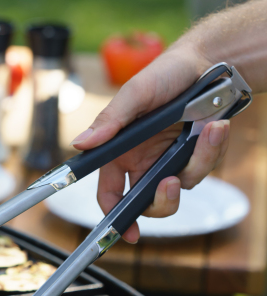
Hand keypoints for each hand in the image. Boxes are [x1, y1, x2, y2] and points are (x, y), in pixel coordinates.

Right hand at [72, 47, 230, 242]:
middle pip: (149, 202)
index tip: (128, 231)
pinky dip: (212, 148)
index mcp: (121, 151)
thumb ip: (110, 121)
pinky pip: (204, 167)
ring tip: (208, 130)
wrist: (205, 63)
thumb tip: (80, 144)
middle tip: (170, 184)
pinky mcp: (198, 154)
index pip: (110, 192)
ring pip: (182, 186)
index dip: (115, 215)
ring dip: (197, 162)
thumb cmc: (163, 74)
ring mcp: (172, 159)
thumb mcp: (134, 94)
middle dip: (162, 201)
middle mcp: (145, 160)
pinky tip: (215, 125)